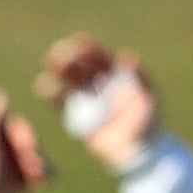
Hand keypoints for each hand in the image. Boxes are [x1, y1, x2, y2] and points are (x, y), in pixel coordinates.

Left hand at [0, 88, 48, 192]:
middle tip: (30, 164)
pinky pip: (46, 172)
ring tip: (35, 175)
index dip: (22, 134)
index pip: (17, 126)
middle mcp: (5, 150)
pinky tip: (39, 182)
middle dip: (32, 151)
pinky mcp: (26, 182)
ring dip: (40, 163)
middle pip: (30, 140)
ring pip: (40, 155)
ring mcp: (16, 166)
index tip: (22, 145)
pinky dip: (45, 174)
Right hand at [42, 35, 153, 169]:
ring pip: (72, 82)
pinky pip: (64, 104)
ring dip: (61, 72)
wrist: (138, 151)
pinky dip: (54, 95)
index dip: (90, 49)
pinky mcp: (78, 117)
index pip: (102, 59)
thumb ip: (139, 77)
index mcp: (117, 76)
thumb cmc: (148, 122)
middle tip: (59, 50)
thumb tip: (127, 55)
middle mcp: (100, 84)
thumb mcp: (148, 98)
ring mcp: (89, 100)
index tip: (78, 41)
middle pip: (84, 67)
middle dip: (72, 58)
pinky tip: (44, 85)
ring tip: (49, 62)